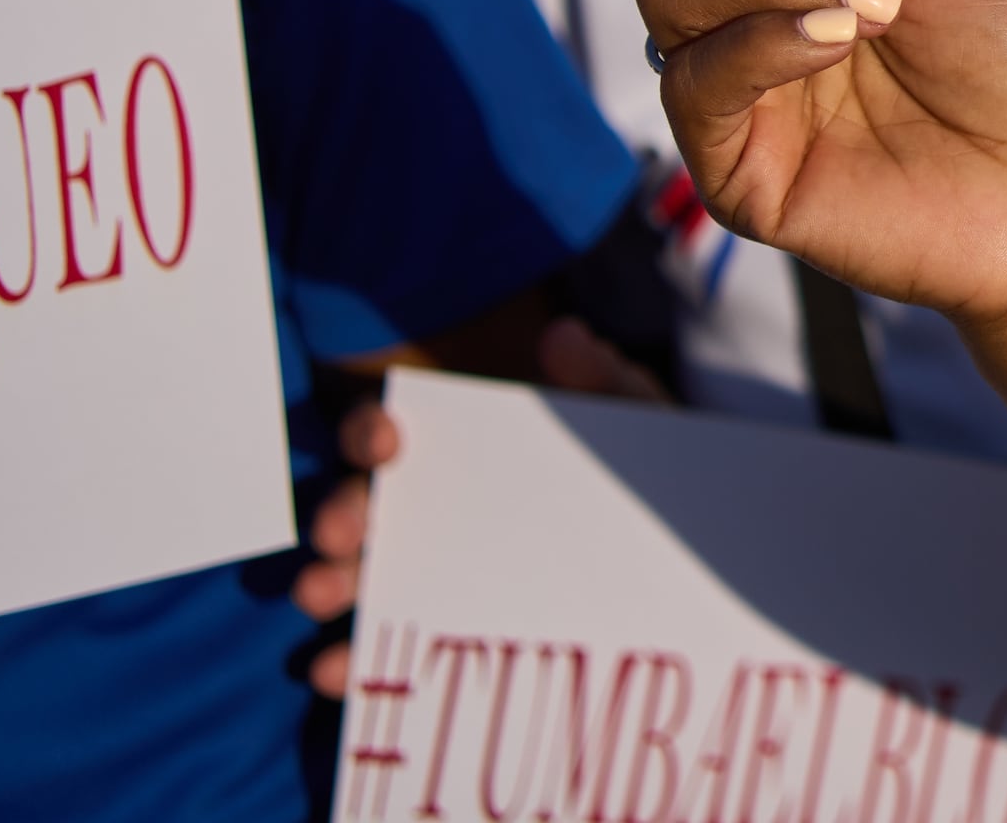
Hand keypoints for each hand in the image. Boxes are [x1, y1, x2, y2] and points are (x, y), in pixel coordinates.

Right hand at [296, 320, 664, 695]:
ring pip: (360, 575)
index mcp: (457, 450)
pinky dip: (350, 657)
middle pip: (360, 506)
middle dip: (341, 515)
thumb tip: (563, 336)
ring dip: (332, 584)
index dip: (371, 432)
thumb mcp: (635, 420)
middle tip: (336, 535)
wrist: (686, 540)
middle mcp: (426, 509)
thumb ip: (603, 378)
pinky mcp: (439, 626)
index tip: (386, 444)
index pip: (390, 433)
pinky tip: (335, 670)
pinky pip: (385, 643)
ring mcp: (428, 570)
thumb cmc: (642, 466)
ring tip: (320, 596)